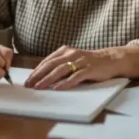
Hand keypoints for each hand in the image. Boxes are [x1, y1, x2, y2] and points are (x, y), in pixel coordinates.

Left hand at [24, 45, 138, 90]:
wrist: (111, 59)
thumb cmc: (89, 62)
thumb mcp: (73, 60)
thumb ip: (60, 65)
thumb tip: (42, 77)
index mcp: (65, 50)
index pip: (47, 61)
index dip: (36, 71)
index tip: (27, 80)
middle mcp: (71, 54)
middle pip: (51, 65)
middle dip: (38, 76)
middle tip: (29, 85)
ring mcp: (81, 61)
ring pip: (61, 70)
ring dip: (48, 79)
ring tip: (39, 87)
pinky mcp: (89, 69)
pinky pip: (75, 76)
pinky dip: (66, 83)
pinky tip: (58, 88)